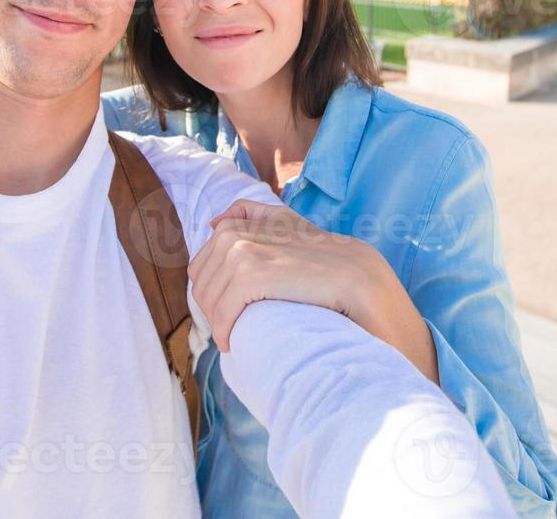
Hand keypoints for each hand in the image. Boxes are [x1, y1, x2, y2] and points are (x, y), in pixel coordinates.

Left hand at [189, 198, 387, 352]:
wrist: (356, 276)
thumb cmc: (322, 258)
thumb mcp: (287, 223)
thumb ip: (253, 214)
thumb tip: (213, 222)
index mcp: (237, 224)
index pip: (200, 264)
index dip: (210, 292)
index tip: (228, 310)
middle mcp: (234, 233)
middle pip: (200, 282)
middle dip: (211, 309)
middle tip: (233, 326)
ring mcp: (241, 251)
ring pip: (208, 298)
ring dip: (217, 323)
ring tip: (235, 335)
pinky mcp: (251, 274)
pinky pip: (222, 310)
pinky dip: (223, 331)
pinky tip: (232, 342)